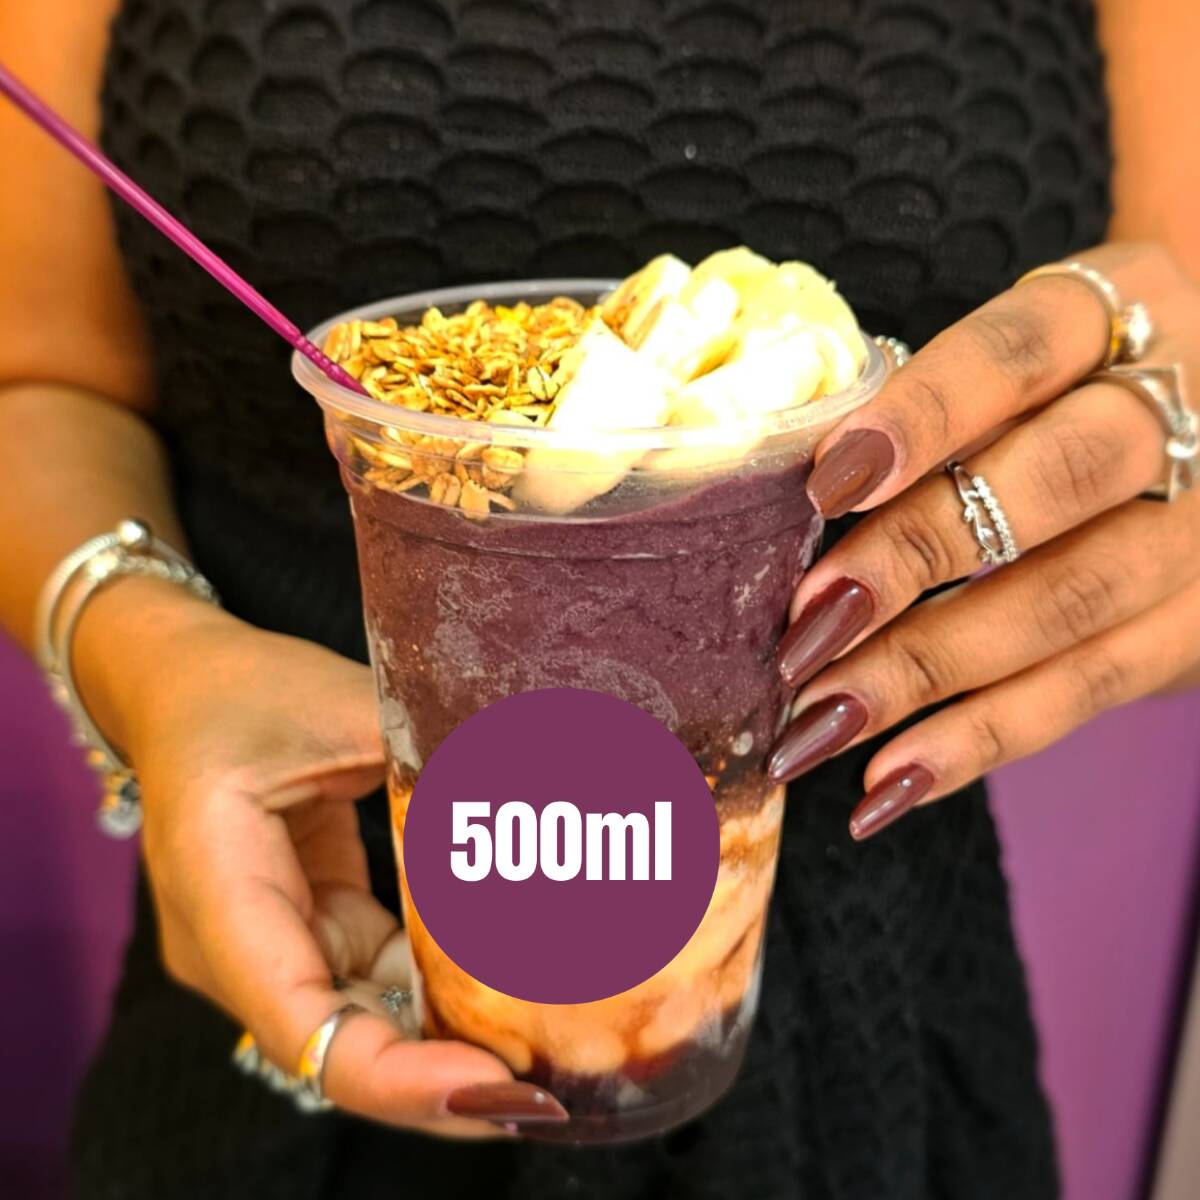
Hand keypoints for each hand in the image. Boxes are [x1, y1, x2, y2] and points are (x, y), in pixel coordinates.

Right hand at [123, 605, 565, 1133]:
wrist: (181, 688)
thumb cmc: (243, 692)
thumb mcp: (338, 707)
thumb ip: (431, 754)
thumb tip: (550, 788)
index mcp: (218, 887)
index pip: (300, 1022)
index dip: (396, 1074)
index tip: (490, 1084)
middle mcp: (231, 946)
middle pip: (336, 1045)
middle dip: (438, 1080)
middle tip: (545, 1091)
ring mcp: (267, 946)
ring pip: (362, 1022)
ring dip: (446, 1041)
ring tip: (544, 1051)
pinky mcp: (304, 930)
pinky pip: (374, 980)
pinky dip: (437, 989)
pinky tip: (507, 991)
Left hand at [768, 242, 1199, 837]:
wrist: (1199, 411)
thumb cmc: (1054, 387)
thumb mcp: (1010, 362)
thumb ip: (926, 413)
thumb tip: (789, 507)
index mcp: (1120, 311)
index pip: (1021, 348)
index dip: (925, 413)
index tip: (827, 482)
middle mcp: (1185, 413)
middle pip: (1058, 478)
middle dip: (920, 554)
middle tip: (808, 622)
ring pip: (1074, 600)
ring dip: (931, 668)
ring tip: (820, 720)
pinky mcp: (1198, 625)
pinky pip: (1089, 691)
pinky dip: (979, 741)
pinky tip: (888, 782)